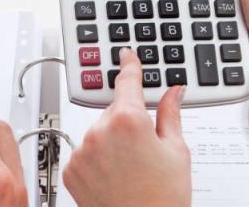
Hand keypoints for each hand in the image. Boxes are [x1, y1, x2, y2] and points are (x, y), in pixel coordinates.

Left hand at [63, 49, 190, 206]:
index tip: (125, 55)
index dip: (128, 66)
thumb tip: (173, 93)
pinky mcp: (71, 169)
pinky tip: (114, 177)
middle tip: (145, 149)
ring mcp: (82, 151)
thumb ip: (170, 115)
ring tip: (131, 170)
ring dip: (111, 143)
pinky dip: (96, 160)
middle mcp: (99, 131)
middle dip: (127, 123)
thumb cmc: (162, 199)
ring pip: (98, 133)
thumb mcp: (177, 151)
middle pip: (113, 112)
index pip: (127, 82)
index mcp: (128, 120)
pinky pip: (84, 154)